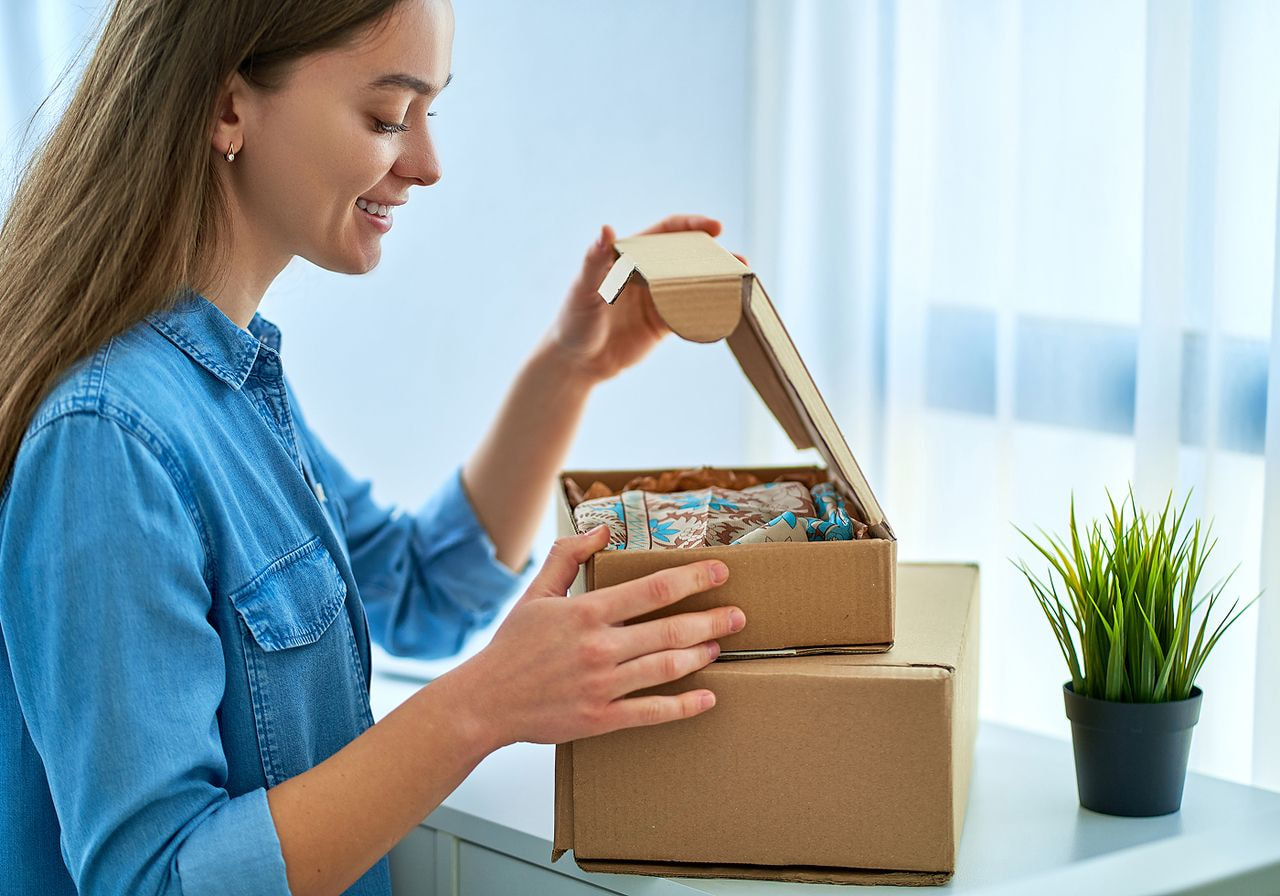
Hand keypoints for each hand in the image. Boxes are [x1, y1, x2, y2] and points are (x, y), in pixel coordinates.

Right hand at [455, 524, 746, 748]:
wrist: (485, 701)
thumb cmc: (512, 646)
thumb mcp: (536, 593)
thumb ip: (568, 556)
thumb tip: (601, 531)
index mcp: (586, 613)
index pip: (652, 590)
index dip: (692, 579)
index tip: (720, 571)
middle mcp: (599, 648)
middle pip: (670, 630)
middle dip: (711, 620)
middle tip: (739, 615)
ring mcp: (603, 686)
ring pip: (667, 667)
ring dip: (701, 655)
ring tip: (720, 645)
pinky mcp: (602, 719)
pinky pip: (653, 712)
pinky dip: (685, 705)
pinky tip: (707, 697)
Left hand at [539, 214, 748, 384]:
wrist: (576, 363)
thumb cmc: (573, 320)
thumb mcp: (582, 290)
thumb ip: (595, 261)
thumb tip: (606, 229)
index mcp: (631, 256)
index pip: (667, 233)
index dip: (692, 226)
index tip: (716, 227)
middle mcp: (648, 273)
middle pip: (689, 256)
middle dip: (715, 255)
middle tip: (738, 261)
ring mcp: (658, 298)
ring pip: (695, 283)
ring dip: (719, 281)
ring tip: (743, 282)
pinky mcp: (664, 323)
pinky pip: (692, 313)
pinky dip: (710, 310)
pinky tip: (728, 309)